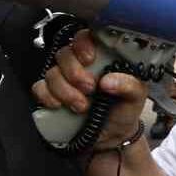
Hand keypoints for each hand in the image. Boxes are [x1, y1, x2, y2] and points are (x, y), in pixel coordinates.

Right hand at [33, 30, 148, 150]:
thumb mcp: (136, 97)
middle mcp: (80, 65)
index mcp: (101, 57)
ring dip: (64, 90)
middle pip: (64, 54)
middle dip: (74, 72)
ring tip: (82, 106)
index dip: (83, 43)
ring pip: (51, 72)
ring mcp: (63, 79)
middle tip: (89, 89)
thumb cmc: (125, 110)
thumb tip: (108, 80)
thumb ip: (130, 85)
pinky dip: (47, 96)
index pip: (85, 37)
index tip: (89, 59)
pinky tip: (59, 106)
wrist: (111, 138)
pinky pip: (39, 88)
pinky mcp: (51, 95)